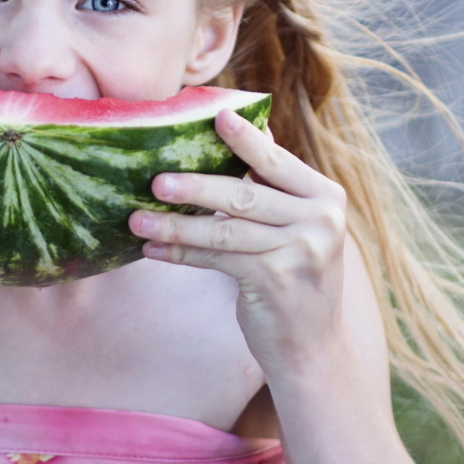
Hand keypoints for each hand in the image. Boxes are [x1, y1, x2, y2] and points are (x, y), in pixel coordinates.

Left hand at [128, 108, 352, 376]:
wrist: (313, 347)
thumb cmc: (296, 274)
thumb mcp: (298, 225)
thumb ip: (274, 185)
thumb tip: (242, 129)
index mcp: (325, 195)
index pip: (276, 162)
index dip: (245, 139)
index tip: (215, 116)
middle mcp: (320, 220)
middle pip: (244, 194)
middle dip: (195, 186)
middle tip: (155, 181)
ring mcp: (300, 251)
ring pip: (224, 230)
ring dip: (176, 226)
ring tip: (138, 220)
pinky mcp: (276, 281)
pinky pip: (217, 260)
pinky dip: (182, 255)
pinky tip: (152, 251)